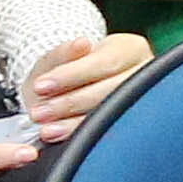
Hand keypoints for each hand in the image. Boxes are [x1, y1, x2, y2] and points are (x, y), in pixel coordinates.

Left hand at [20, 28, 149, 135]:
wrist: (69, 91)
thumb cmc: (68, 70)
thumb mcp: (62, 56)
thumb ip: (67, 51)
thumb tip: (81, 44)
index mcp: (131, 50)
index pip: (106, 62)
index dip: (73, 75)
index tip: (41, 86)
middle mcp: (143, 76)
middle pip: (111, 91)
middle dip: (71, 103)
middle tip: (40, 113)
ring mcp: (141, 102)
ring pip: (111, 116)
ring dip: (74, 124)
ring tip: (47, 130)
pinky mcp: (131, 125)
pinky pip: (109, 134)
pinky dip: (81, 135)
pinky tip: (62, 137)